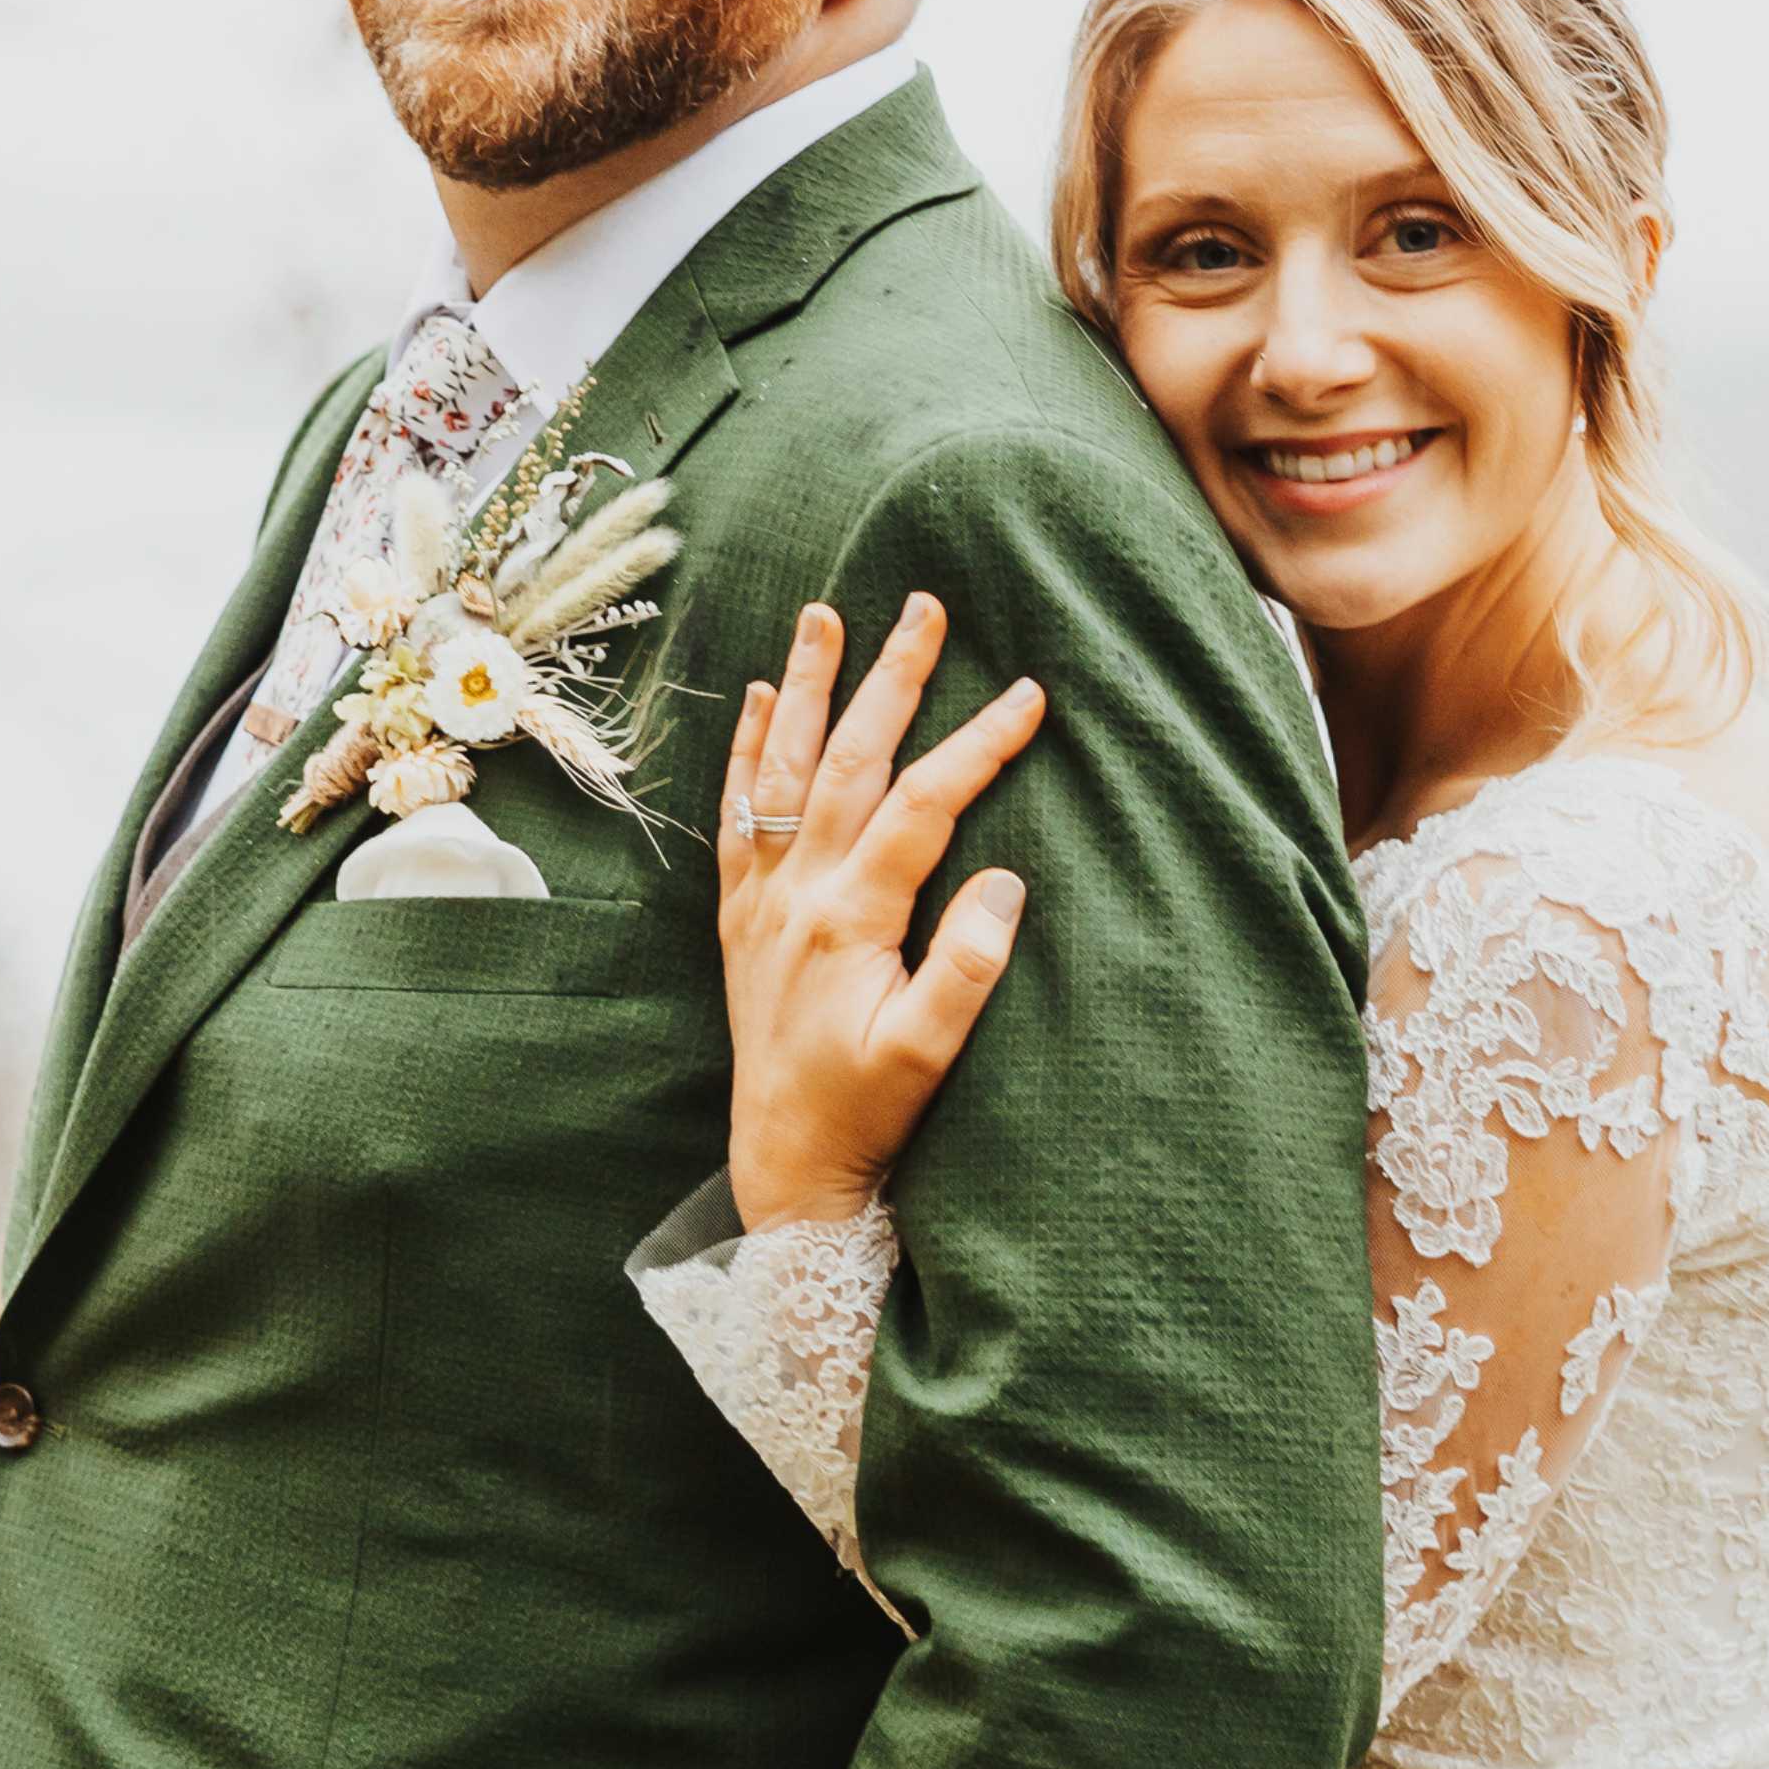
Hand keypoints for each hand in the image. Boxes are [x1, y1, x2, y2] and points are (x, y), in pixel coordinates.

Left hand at [718, 597, 1047, 1229]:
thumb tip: (1007, 884)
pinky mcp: (743, 912)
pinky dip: (748, 747)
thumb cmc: (867, 1111)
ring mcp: (762, 896)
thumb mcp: (929, 1053)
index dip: (978, 745)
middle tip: (922, 607)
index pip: (922, 806)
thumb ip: (967, 970)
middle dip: (889, 678)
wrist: (783, 1161)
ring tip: (824, 614)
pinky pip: (739, 809)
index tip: (1029, 695)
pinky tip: (758, 697)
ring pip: (785, 767)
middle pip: (848, 759)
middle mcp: (796, 892)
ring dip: (806, 686)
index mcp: (849, 918)